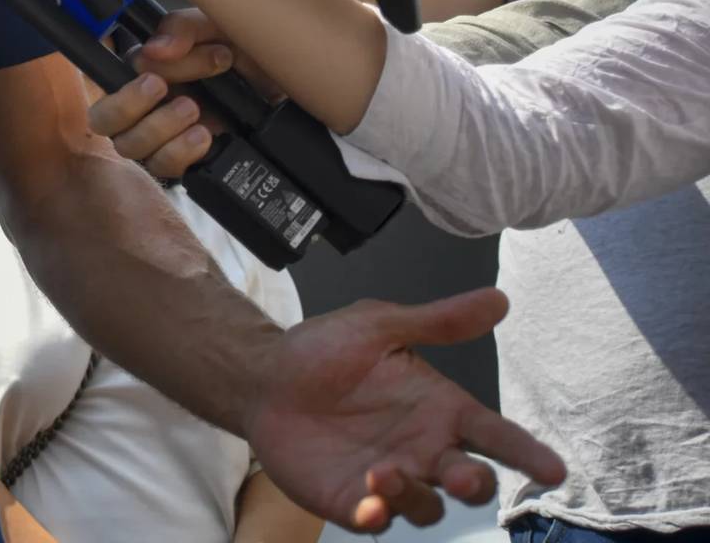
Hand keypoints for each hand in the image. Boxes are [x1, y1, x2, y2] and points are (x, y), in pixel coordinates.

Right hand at [87, 5, 297, 174]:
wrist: (294, 83)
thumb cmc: (252, 50)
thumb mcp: (219, 26)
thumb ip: (184, 30)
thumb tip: (153, 52)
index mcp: (147, 69)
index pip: (107, 81)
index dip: (122, 86)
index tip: (153, 78)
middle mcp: (148, 104)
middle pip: (106, 121)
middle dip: (128, 108)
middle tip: (161, 90)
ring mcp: (166, 135)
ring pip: (132, 148)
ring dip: (158, 129)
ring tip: (194, 111)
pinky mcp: (188, 159)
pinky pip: (165, 169)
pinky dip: (180, 153)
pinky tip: (204, 137)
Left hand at [247, 289, 563, 531]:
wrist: (264, 376)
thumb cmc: (324, 350)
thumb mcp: (379, 326)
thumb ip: (436, 322)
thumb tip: (498, 298)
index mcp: (439, 409)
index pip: (494, 434)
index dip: (526, 452)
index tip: (553, 470)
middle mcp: (423, 450)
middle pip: (471, 481)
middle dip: (475, 484)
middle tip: (461, 473)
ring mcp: (390, 479)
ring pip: (428, 506)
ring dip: (416, 497)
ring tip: (384, 473)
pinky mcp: (351, 500)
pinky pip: (375, 520)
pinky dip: (377, 517)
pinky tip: (369, 505)